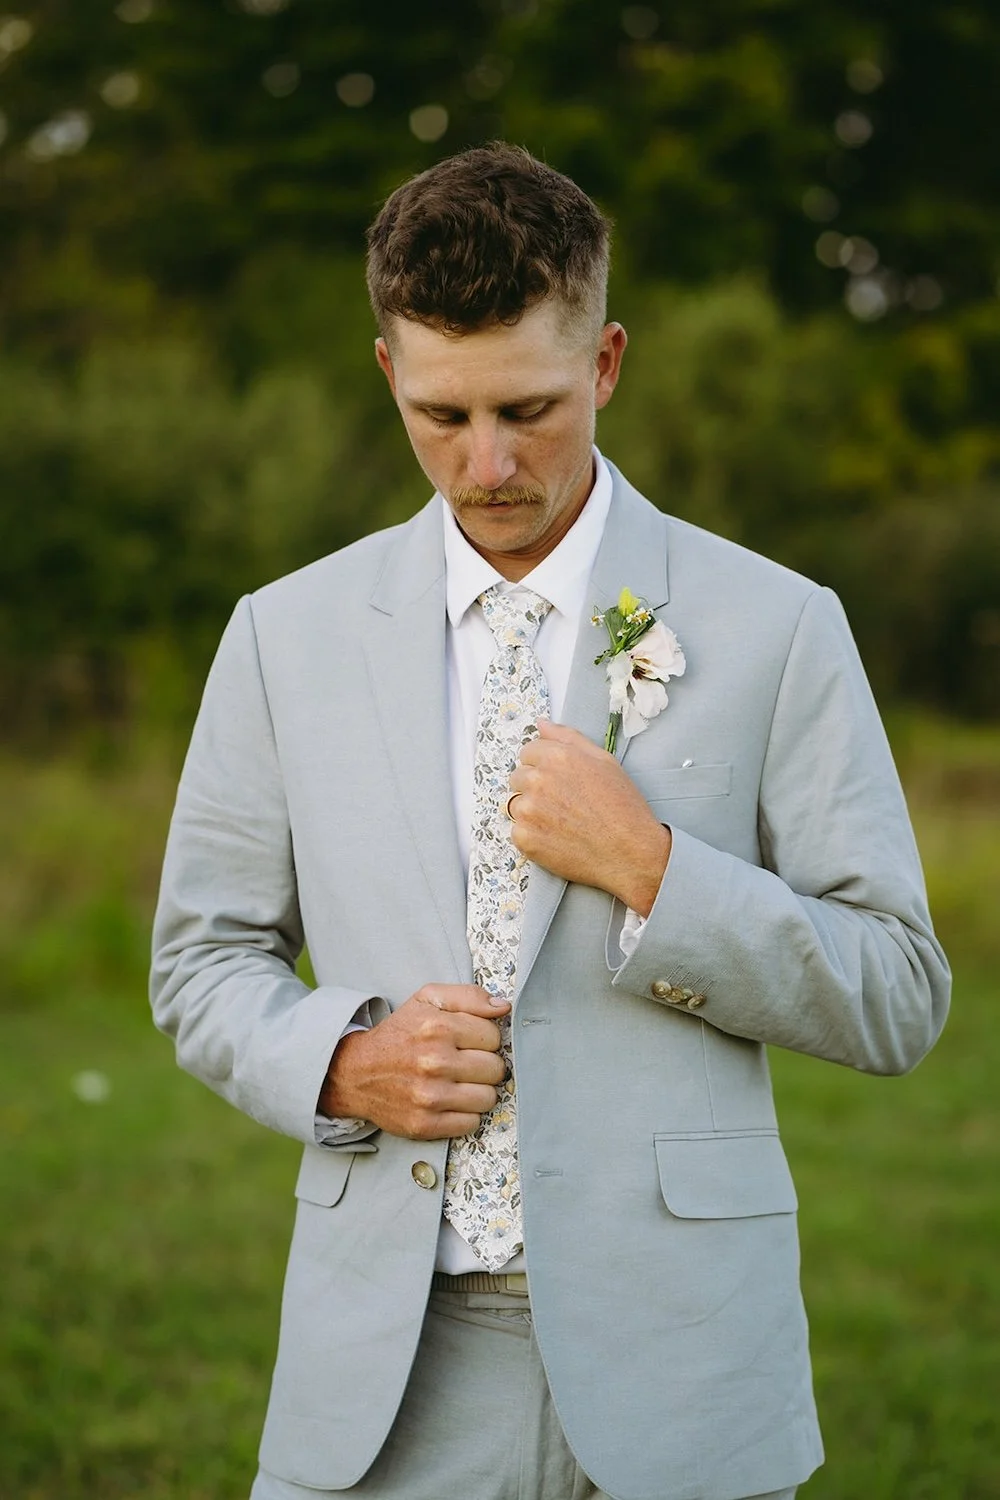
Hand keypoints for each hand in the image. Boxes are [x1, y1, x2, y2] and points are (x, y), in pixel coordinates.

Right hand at [319, 984, 508, 1139]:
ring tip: (458, 1083)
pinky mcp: (425, 1124)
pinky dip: (465, 1114)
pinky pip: (472, 1123)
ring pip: (488, 1098)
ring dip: (478, 1091)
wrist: (355, 1072)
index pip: (494, 1036)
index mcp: (438, 1027)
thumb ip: (468, 996)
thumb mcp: (427, 999)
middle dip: (484, 1064)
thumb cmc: (399, 1034)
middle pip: (496, 1069)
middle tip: (464, 1063)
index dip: (484, 1038)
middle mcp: (434, 1062)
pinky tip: (450, 1101)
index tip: (467, 1041)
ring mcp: (429, 1097)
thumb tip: (503, 1007)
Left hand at [508, 720, 671, 915]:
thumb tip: (541, 724)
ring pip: (515, 803)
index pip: (528, 751)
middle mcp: (538, 780)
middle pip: (518, 776)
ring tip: (561, 821)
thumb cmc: (623, 807)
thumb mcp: (604, 761)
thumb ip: (568, 738)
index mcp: (557, 757)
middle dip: (534, 786)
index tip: (558, 780)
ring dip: (531, 811)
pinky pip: (516, 831)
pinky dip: (532, 835)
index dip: (543, 765)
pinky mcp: (525, 838)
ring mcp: (528, 811)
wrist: (630, 853)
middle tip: (562, 803)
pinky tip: (556, 838)